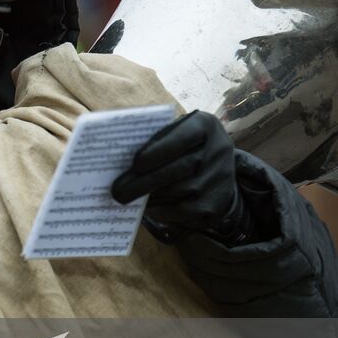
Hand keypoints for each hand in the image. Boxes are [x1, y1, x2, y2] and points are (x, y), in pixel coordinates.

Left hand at [110, 110, 247, 243]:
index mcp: (205, 125)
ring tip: (127, 198)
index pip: (183, 136)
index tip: (136, 163)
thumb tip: (122, 163)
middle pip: (180, 168)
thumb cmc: (182, 148)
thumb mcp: (175, 134)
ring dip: (150, 197)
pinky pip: (185, 211)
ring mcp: (220, 179)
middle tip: (118, 191)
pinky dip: (162, 211)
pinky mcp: (215, 205)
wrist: (216, 171)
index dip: (160, 150)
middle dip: (145, 181)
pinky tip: (147, 207)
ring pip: (180, 192)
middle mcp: (218, 151)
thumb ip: (155, 142)